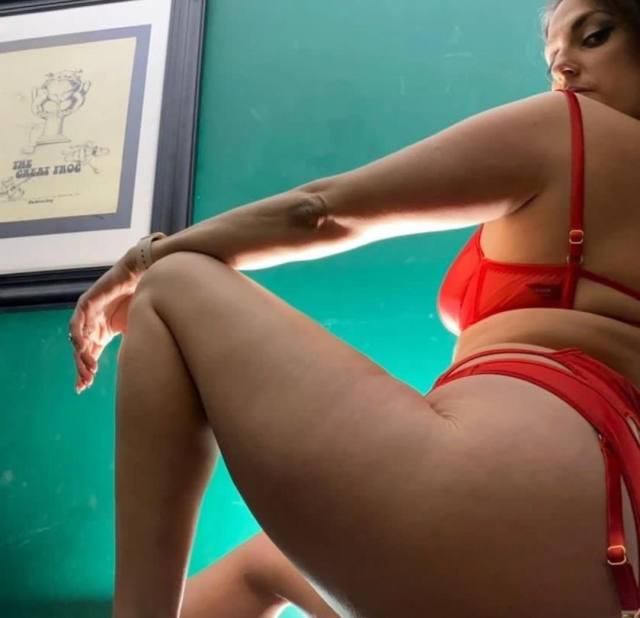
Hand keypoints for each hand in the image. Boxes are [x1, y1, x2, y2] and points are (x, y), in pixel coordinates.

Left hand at [68, 249, 140, 392]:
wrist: (144, 279)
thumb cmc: (143, 302)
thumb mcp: (136, 330)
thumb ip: (132, 345)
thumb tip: (136, 367)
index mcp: (102, 333)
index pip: (89, 355)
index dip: (86, 371)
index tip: (85, 388)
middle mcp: (92, 325)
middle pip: (81, 352)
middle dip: (82, 369)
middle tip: (84, 384)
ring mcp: (87, 314)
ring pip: (77, 340)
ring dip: (81, 357)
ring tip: (88, 370)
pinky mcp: (86, 303)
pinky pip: (77, 323)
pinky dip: (79, 337)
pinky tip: (84, 349)